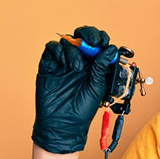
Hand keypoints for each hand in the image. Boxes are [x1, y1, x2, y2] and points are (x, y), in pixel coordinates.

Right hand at [31, 26, 116, 153]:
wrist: (64, 124)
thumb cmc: (83, 109)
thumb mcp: (97, 86)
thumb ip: (101, 66)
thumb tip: (111, 48)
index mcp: (93, 65)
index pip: (97, 43)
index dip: (100, 38)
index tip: (104, 41)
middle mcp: (78, 61)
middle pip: (81, 37)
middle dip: (88, 34)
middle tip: (93, 41)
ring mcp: (62, 63)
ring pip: (67, 42)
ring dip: (74, 50)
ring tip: (76, 68)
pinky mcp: (48, 66)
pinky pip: (51, 49)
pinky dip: (58, 51)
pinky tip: (64, 64)